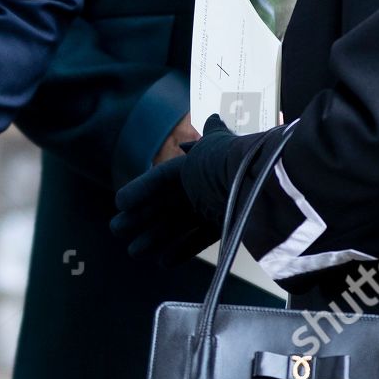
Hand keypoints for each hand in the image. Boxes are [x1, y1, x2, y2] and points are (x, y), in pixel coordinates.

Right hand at [111, 115, 254, 264]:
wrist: (261, 186)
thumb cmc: (228, 164)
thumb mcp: (213, 145)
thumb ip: (209, 134)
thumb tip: (212, 117)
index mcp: (195, 167)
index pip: (160, 179)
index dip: (139, 190)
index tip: (120, 203)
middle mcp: (202, 187)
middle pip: (164, 205)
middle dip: (140, 218)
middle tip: (117, 230)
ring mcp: (212, 208)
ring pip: (176, 225)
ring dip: (154, 238)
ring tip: (134, 251)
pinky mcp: (224, 227)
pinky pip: (198, 241)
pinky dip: (181, 251)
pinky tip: (163, 261)